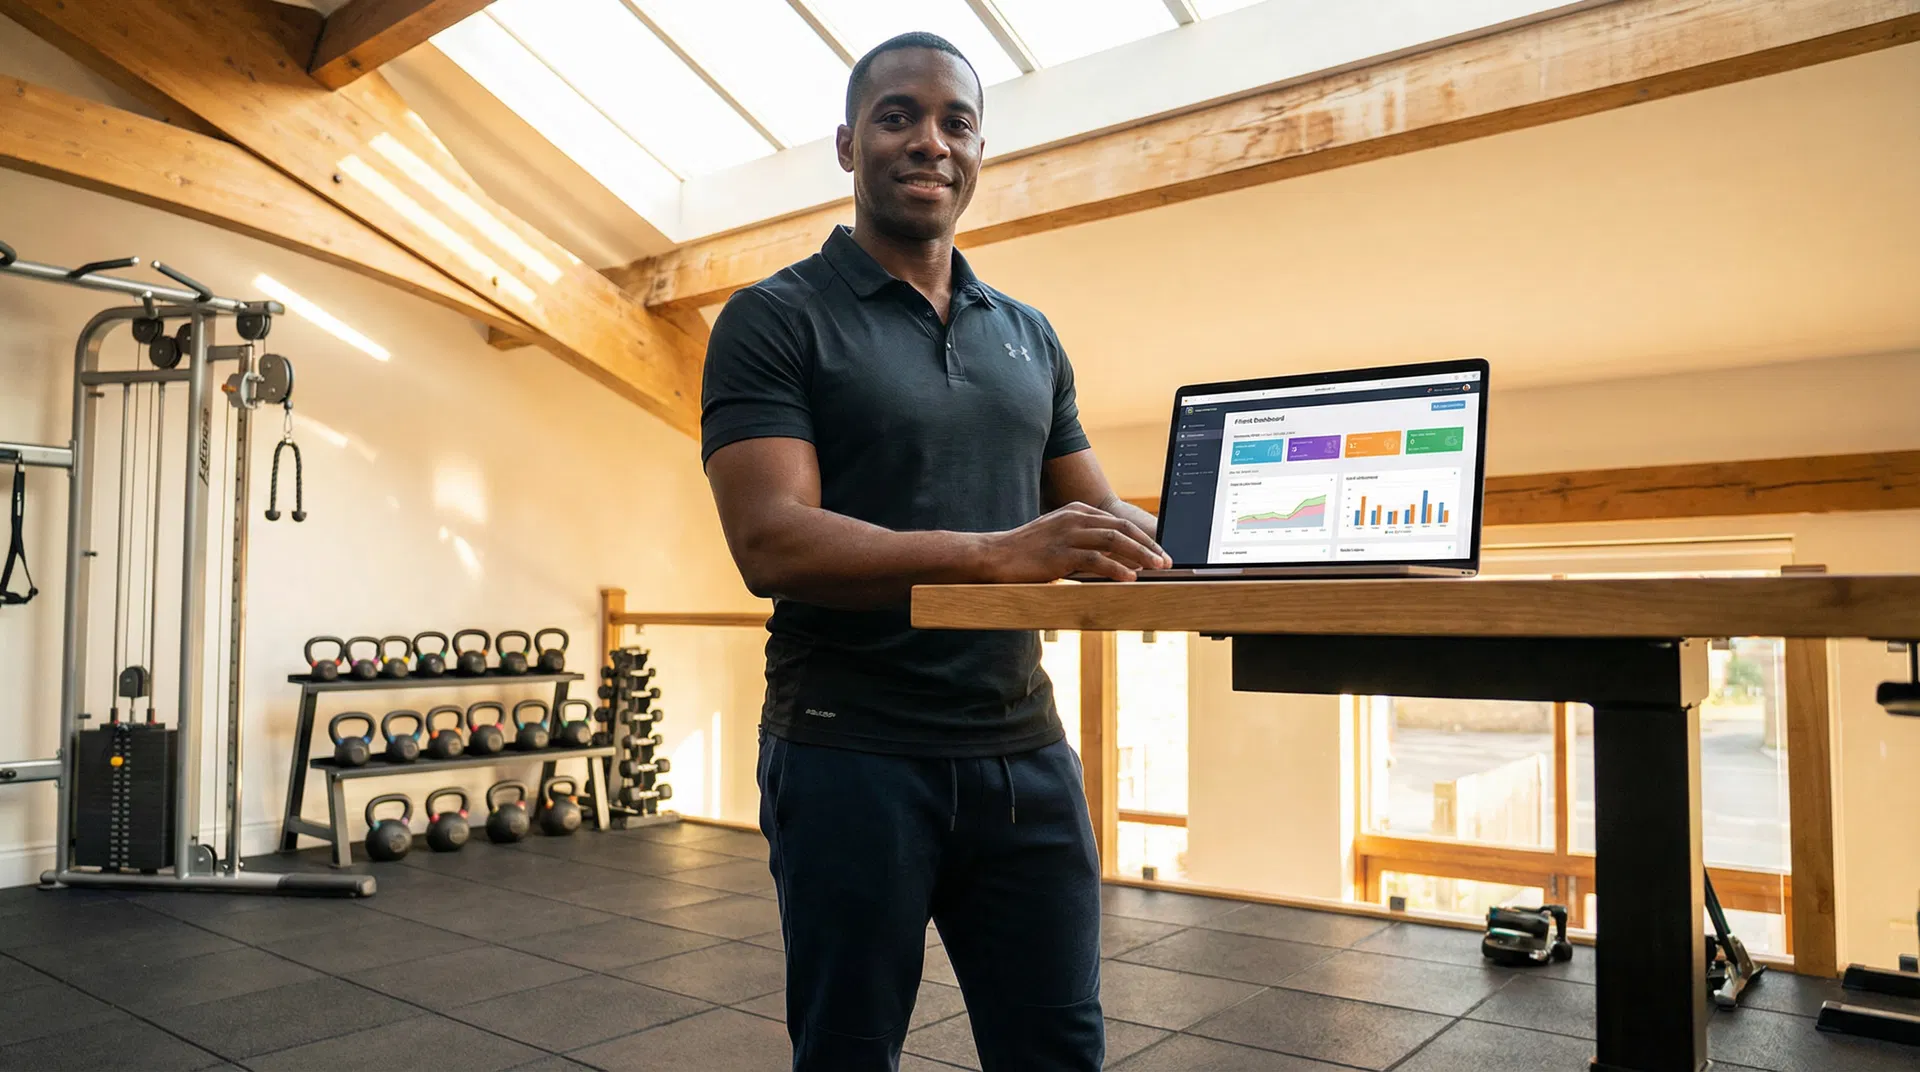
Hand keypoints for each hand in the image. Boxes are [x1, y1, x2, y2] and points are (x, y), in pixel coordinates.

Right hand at [982, 503, 1171, 582]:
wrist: (995, 556)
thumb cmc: (1027, 551)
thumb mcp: (1058, 537)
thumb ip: (1084, 540)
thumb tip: (1116, 557)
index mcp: (1076, 511)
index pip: (1118, 522)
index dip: (1143, 537)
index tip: (1159, 552)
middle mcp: (1074, 518)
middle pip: (1122, 528)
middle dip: (1148, 545)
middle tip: (1167, 560)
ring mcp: (1067, 534)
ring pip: (1114, 540)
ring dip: (1140, 555)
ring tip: (1157, 568)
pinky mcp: (1059, 554)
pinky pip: (1095, 560)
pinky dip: (1116, 568)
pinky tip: (1130, 578)